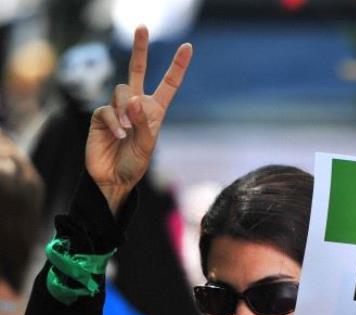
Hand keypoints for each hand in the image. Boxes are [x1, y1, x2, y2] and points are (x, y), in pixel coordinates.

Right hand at [86, 25, 191, 213]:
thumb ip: (141, 122)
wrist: (113, 179)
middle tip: (142, 26)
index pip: (168, 84)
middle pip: (137, 70)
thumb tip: (132, 99)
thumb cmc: (135, 164)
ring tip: (127, 132)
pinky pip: (107, 109)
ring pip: (121, 90)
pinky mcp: (100, 116)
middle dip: (140, 49)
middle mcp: (136, 105)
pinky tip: (118, 135)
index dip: (177, 66)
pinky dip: (114, 121)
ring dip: (125, 110)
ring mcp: (117, 108)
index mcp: (154, 111)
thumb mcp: (147, 145)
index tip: (187, 47)